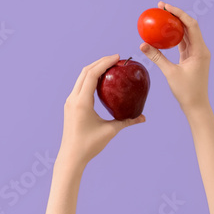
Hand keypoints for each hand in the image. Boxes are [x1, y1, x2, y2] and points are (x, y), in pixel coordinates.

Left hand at [58, 54, 143, 168]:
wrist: (71, 156)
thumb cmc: (90, 145)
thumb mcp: (110, 131)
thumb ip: (126, 122)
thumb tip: (143, 117)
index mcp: (82, 101)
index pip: (91, 74)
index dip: (104, 63)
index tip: (117, 58)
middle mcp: (73, 98)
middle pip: (85, 72)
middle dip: (100, 62)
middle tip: (115, 59)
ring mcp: (70, 101)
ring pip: (81, 78)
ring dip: (94, 69)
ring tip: (109, 66)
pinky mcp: (70, 105)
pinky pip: (80, 86)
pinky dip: (89, 78)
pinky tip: (100, 80)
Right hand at [140, 1, 210, 114]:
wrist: (196, 105)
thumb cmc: (186, 91)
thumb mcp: (169, 73)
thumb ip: (157, 57)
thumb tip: (142, 44)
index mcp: (200, 51)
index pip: (191, 25)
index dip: (179, 13)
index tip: (165, 7)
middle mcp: (201, 49)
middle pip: (189, 26)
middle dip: (176, 14)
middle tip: (160, 7)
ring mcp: (197, 53)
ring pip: (186, 32)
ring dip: (175, 23)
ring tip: (160, 15)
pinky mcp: (192, 57)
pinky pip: (183, 41)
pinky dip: (173, 35)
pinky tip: (162, 31)